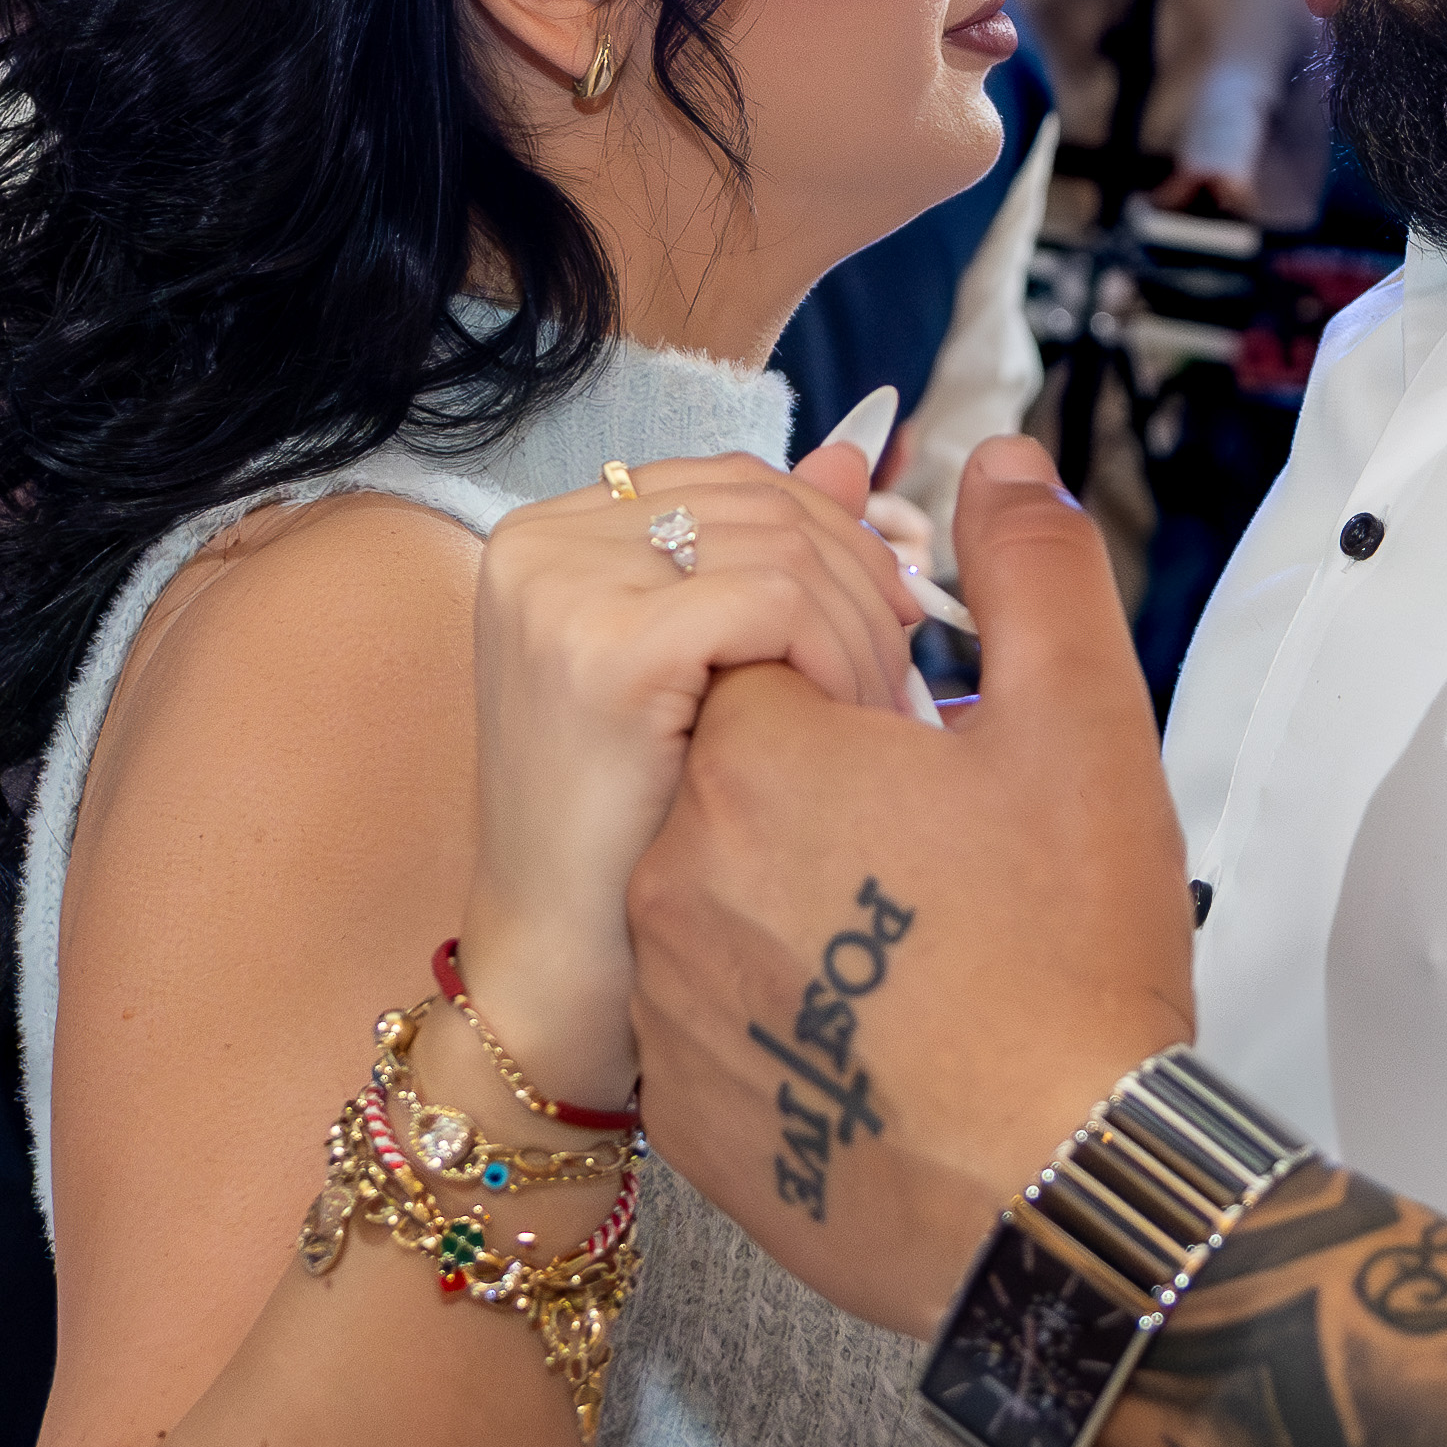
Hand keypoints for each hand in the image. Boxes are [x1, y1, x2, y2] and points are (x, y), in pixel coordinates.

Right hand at [463, 443, 920, 1114]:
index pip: (745, 483)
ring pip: (786, 546)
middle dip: (865, 589)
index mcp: (557, 534)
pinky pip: (775, 600)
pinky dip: (838, 662)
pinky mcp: (601, 648)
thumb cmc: (642, 858)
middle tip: (906, 693)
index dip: (843, 543)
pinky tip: (853, 741)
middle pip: (771, 502)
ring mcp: (560, 589)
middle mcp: (540, 542)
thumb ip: (771, 562)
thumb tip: (859, 454)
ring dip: (862, 637)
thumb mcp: (714, 686)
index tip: (900, 625)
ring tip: (880, 736)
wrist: (567, 991)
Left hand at [624, 437, 1193, 1334]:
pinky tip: (879, 1035)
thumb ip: (1032, 570)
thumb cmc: (1072, 958)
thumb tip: (996, 459)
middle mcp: (675, 875)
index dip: (860, 691)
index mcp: (756, 761)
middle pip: (737, 778)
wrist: (1065, 1196)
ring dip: (800, 899)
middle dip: (828, 791)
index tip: (934, 750)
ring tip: (924, 947)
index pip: (768, 660)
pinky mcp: (685, 1111)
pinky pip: (717, 1023)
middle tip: (942, 852)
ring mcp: (670, 1003)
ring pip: (719, 897)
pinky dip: (782, 1013)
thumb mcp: (1083, 728)